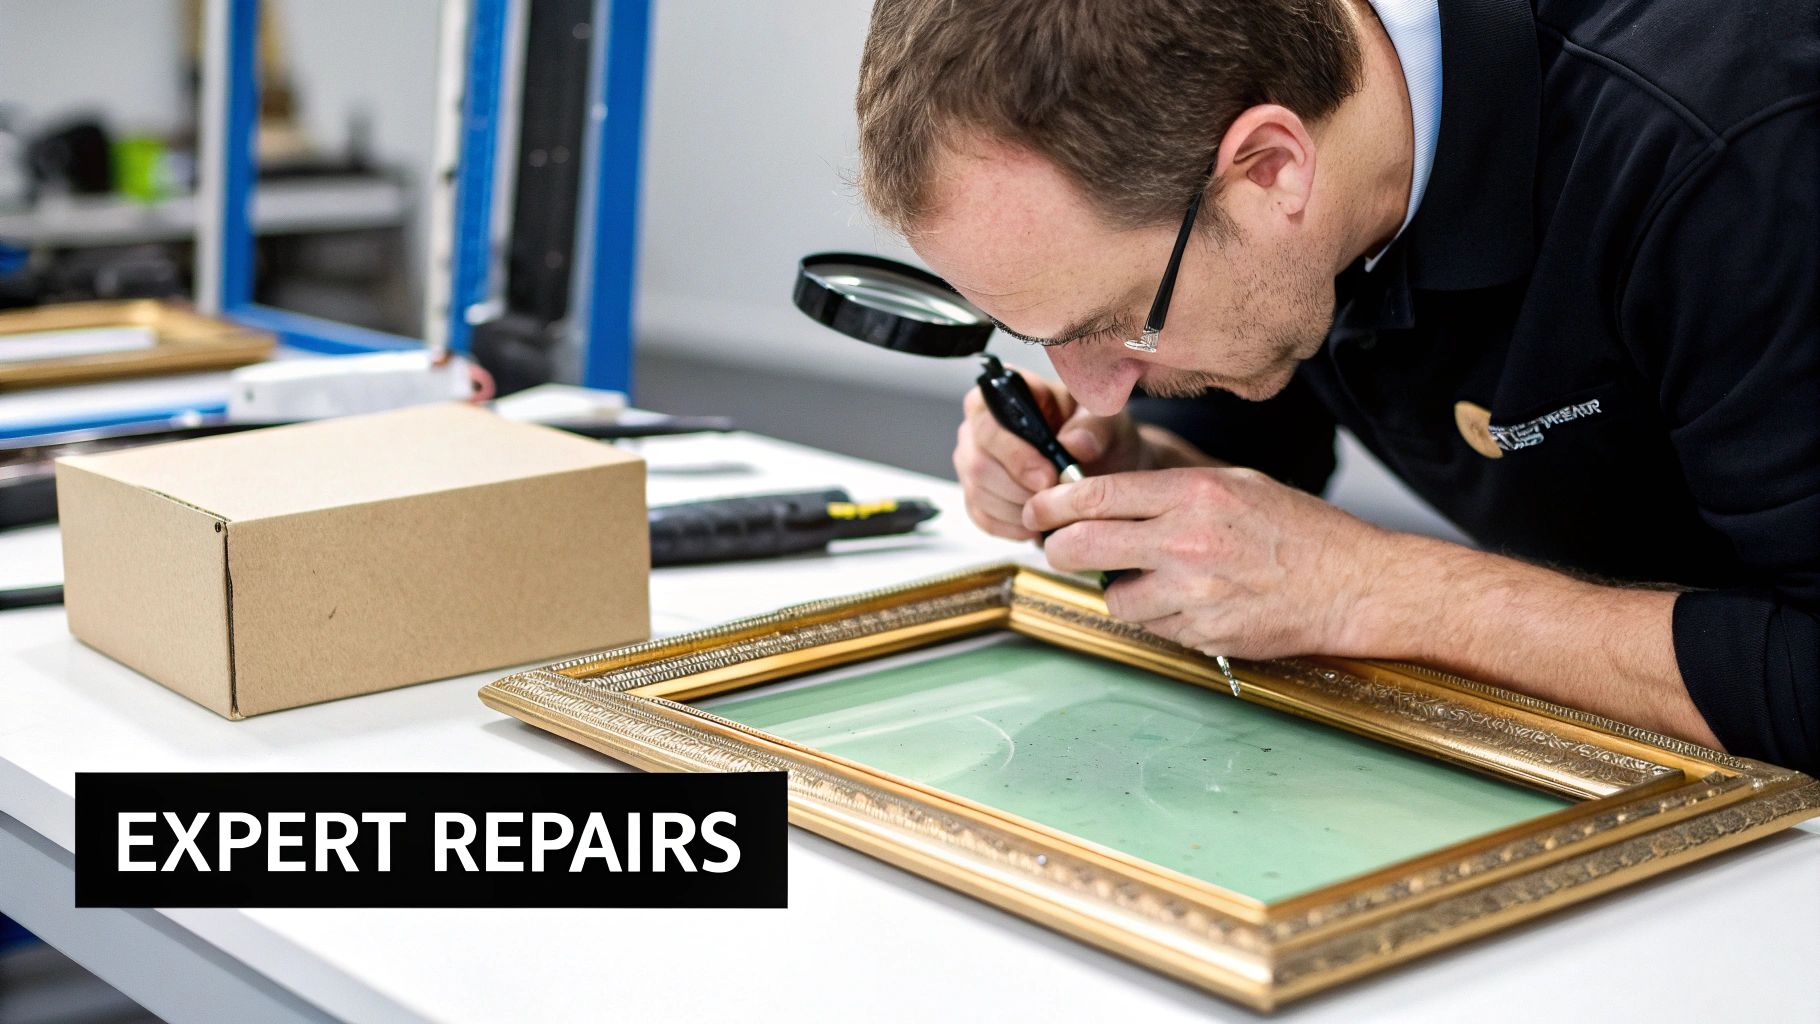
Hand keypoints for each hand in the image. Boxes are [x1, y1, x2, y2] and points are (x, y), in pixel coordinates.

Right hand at [952, 368, 1148, 539]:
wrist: (1104, 463)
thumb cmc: (1097, 433)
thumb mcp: (1106, 421)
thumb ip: (1093, 427)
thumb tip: (1074, 444)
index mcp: (1005, 393)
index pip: (989, 423)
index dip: (1015, 454)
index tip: (1048, 476)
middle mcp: (979, 425)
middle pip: (978, 464)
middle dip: (1019, 489)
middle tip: (1055, 500)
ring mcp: (972, 460)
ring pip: (979, 493)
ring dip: (1019, 510)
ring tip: (1053, 510)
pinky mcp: (976, 493)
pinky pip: (982, 518)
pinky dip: (1013, 527)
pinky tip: (1039, 522)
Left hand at [1023, 467, 1398, 658]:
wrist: (1352, 585)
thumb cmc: (1298, 532)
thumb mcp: (1234, 485)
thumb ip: (1169, 493)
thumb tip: (1106, 502)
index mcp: (1194, 494)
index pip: (1097, 496)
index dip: (1053, 504)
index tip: (1037, 510)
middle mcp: (1187, 542)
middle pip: (1083, 547)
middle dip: (1059, 548)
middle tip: (1059, 548)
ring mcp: (1193, 593)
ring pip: (1115, 598)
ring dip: (1121, 592)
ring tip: (1157, 580)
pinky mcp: (1203, 634)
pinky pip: (1154, 628)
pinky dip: (1161, 618)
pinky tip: (1195, 603)